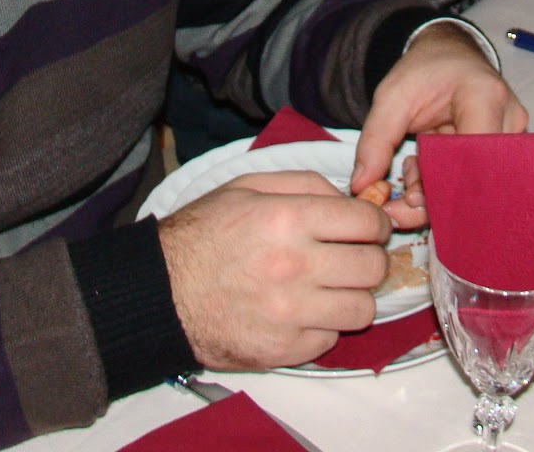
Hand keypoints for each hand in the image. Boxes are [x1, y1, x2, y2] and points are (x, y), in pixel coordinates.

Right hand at [159, 170, 391, 369]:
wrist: (159, 293)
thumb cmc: (202, 235)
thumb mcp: (246, 187)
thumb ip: (304, 183)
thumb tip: (349, 199)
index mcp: (286, 218)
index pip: (366, 222)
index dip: (374, 223)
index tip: (366, 228)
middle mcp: (294, 266)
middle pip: (373, 267)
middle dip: (370, 259)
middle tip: (351, 257)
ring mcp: (290, 312)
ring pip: (363, 309)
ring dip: (352, 296)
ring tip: (330, 288)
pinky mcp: (283, 349)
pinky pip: (332, 339)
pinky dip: (323, 326)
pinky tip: (301, 312)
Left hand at [351, 23, 525, 224]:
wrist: (448, 55)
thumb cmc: (425, 70)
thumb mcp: (391, 96)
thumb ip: (375, 140)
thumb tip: (362, 186)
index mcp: (485, 96)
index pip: (472, 156)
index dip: (441, 182)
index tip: (408, 197)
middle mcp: (509, 119)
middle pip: (478, 177)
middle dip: (436, 197)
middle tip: (400, 204)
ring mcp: (511, 137)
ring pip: (477, 185)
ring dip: (438, 194)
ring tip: (409, 184)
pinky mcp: (504, 151)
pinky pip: (475, 180)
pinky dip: (445, 186)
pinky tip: (423, 179)